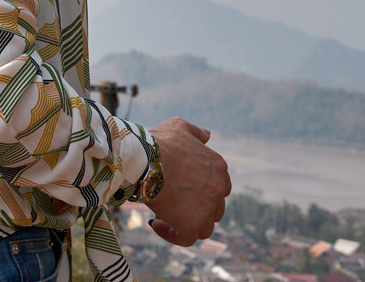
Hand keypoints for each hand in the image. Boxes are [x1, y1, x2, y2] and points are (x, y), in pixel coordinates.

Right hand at [145, 117, 230, 245]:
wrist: (145, 160)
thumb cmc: (159, 143)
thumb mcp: (179, 127)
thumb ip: (196, 132)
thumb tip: (207, 135)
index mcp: (218, 167)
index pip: (218, 185)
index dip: (200, 189)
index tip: (180, 187)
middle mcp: (219, 189)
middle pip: (214, 208)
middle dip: (195, 207)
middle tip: (171, 201)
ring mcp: (208, 209)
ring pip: (203, 226)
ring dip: (186, 222)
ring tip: (162, 213)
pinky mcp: (193, 225)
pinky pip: (185, 238)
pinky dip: (171, 234)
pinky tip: (154, 223)